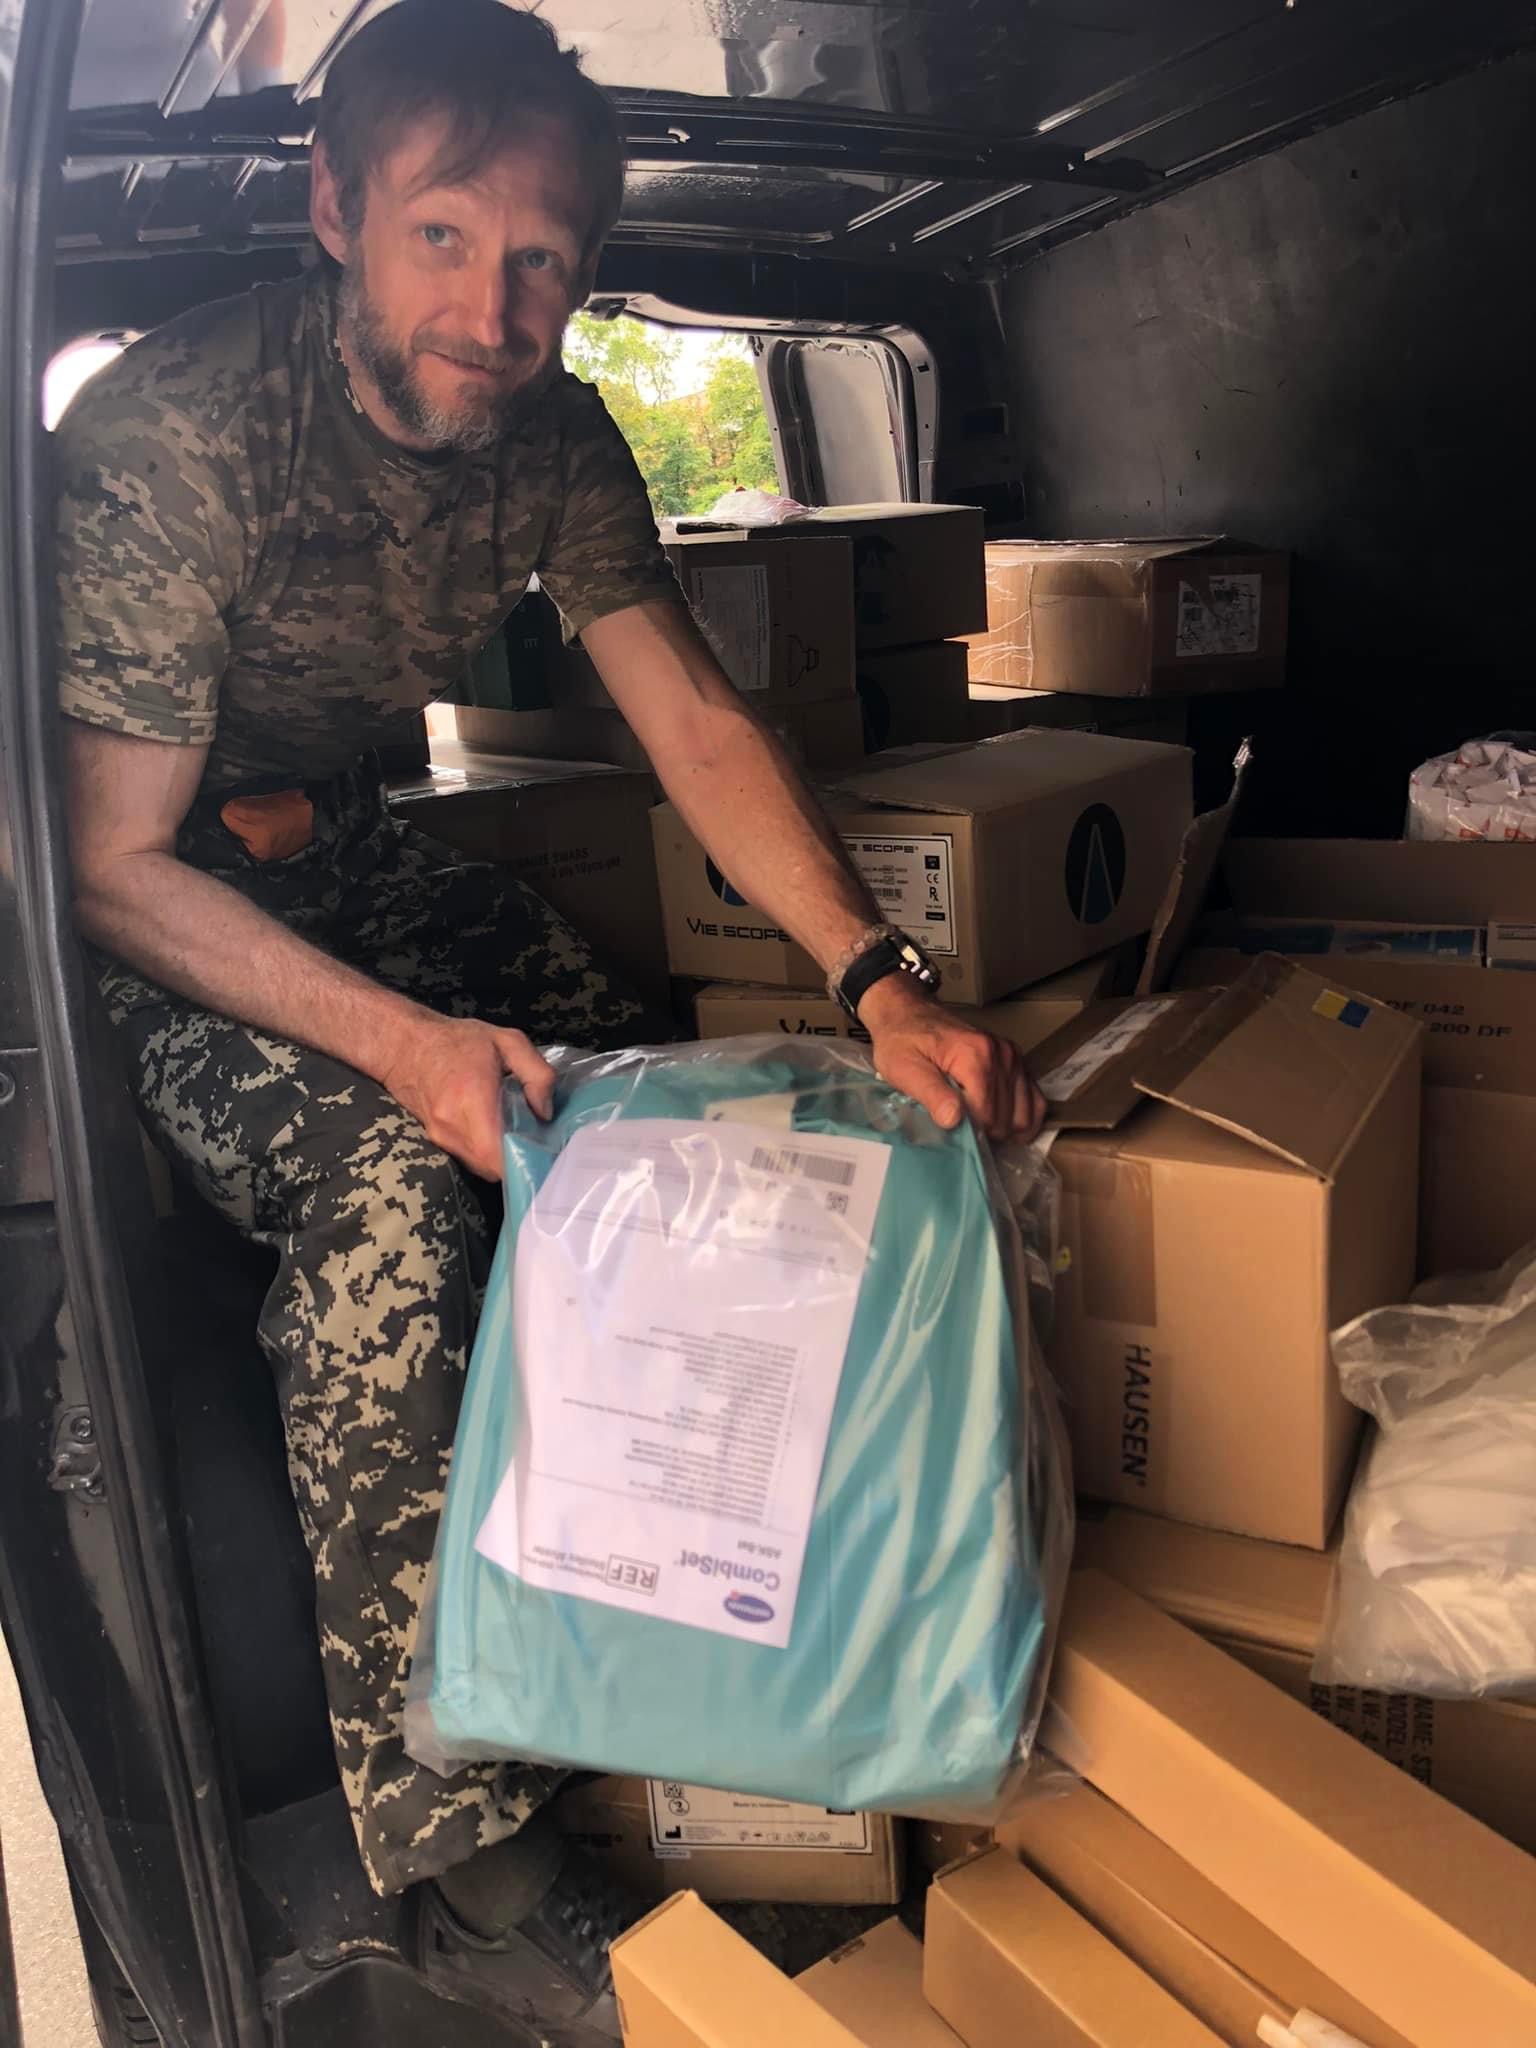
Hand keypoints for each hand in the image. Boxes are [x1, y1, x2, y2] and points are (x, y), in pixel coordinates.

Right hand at [378, 1012, 555, 1179]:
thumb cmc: (458, 1040)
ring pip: (481, 1167)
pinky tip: (497, 1132)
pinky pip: (469, 1158)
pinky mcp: (436, 1140)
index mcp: (472, 1099)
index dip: (523, 1162)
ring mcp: (440, 1137)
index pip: (497, 1156)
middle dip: (517, 1161)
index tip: (543, 1152)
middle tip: (536, 1143)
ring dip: (501, 1159)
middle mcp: (452, 1126)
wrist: (404, 1044)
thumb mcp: (508, 1042)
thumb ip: (537, 1074)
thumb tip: (545, 1113)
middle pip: (493, 1169)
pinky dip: (486, 1153)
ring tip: (517, 1135)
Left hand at [858, 975, 1045, 1141]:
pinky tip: (1006, 1129)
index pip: (987, 1115)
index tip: (950, 1134)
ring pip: (1025, 1113)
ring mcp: (1012, 1056)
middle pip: (1007, 1118)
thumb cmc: (901, 1041)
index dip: (969, 1133)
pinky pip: (1035, 1098)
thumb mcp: (904, 1069)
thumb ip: (930, 1094)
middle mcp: (1002, 1054)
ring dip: (1005, 1130)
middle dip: (985, 1133)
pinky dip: (1023, 1118)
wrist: (907, 1013)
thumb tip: (954, 1120)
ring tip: (979, 1130)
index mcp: (976, 1055)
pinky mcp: (1016, 1060)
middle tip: (961, 1132)